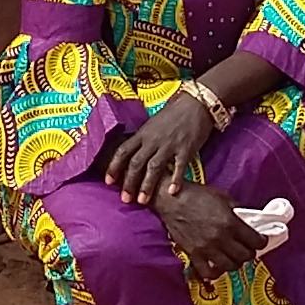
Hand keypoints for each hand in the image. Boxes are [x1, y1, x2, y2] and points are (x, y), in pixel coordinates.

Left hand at [99, 89, 218, 205]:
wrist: (196, 103)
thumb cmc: (175, 112)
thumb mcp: (154, 122)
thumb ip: (145, 138)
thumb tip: (134, 152)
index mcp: (143, 133)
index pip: (123, 151)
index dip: (114, 167)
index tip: (108, 181)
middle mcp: (153, 140)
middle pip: (136, 163)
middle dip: (129, 182)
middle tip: (125, 199)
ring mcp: (169, 145)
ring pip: (154, 167)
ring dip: (147, 185)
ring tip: (142, 201)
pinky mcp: (186, 149)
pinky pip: (179, 167)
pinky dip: (175, 180)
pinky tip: (172, 192)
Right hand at [154, 183, 265, 282]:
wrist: (172, 200)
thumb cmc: (196, 195)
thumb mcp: (223, 197)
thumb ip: (237, 211)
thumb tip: (248, 222)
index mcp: (230, 222)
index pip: (255, 241)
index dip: (261, 242)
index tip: (260, 241)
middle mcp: (220, 238)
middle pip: (245, 256)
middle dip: (250, 253)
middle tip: (248, 249)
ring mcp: (207, 248)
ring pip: (230, 266)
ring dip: (236, 263)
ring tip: (234, 257)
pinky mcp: (194, 254)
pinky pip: (209, 272)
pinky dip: (216, 272)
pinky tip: (218, 266)